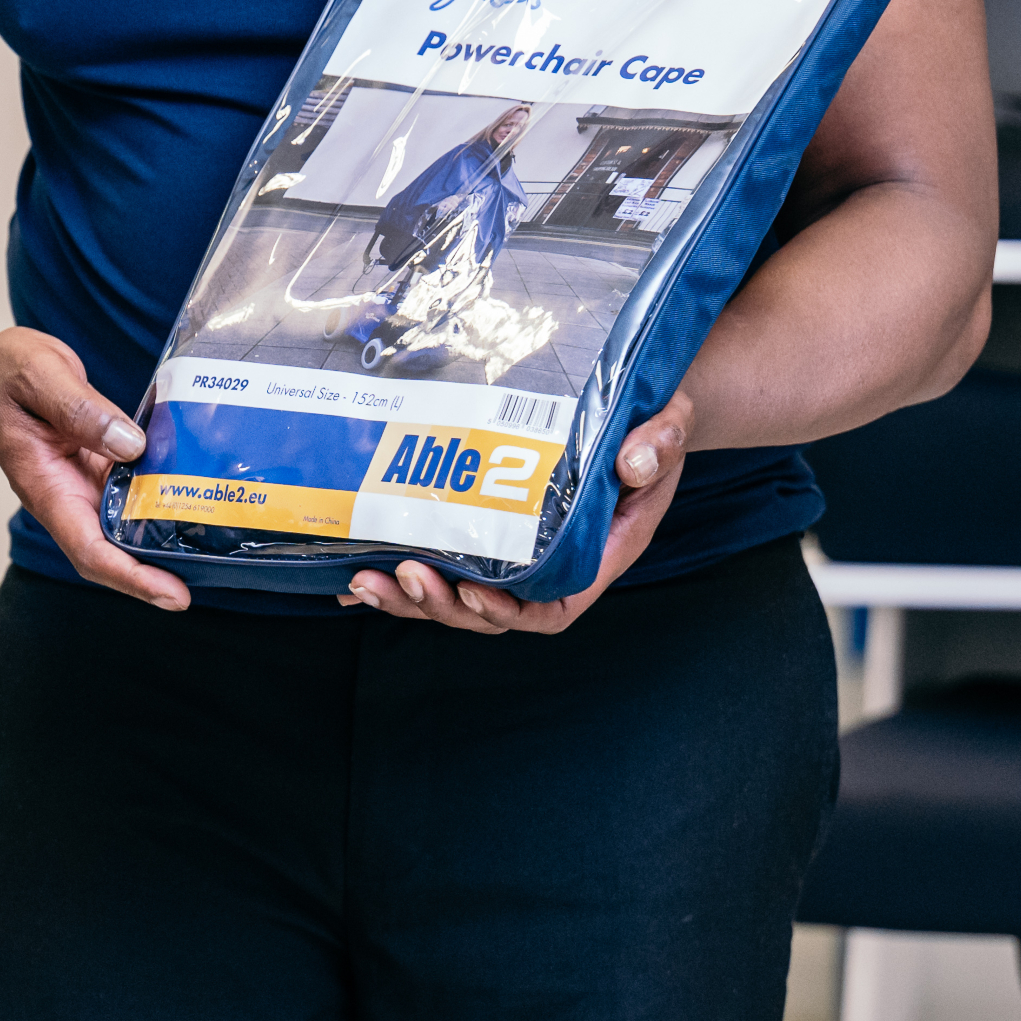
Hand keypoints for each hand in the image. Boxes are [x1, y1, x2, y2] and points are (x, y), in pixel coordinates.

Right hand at [0, 327, 185, 608]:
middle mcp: (67, 496)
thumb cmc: (0, 376)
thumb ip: (80, 408)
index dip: (131, 576)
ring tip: (216, 550)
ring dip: (165, 543)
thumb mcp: (38, 374)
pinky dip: (164, 501)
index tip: (172, 593)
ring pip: (127, 528)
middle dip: (157, 575)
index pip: (88, 546)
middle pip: (111, 552)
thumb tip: (131, 444)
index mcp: (44, 485)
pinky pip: (134, 494)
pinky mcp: (100, 470)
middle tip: (212, 576)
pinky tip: (198, 498)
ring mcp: (84, 486)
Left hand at [342, 388, 691, 634]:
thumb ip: (658, 445)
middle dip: (442, 606)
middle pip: (489, 612)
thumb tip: (633, 462)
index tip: (474, 595)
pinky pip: (440, 563)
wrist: (639, 407)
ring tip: (364, 581)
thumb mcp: (669, 428)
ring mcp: (514, 550)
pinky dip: (396, 574)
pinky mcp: (485, 529)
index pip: (550, 608)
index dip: (508, 614)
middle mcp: (550, 564)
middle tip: (401, 577)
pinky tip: (351, 577)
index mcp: (595, 554)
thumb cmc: (655, 427)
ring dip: (409, 597)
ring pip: (457, 595)